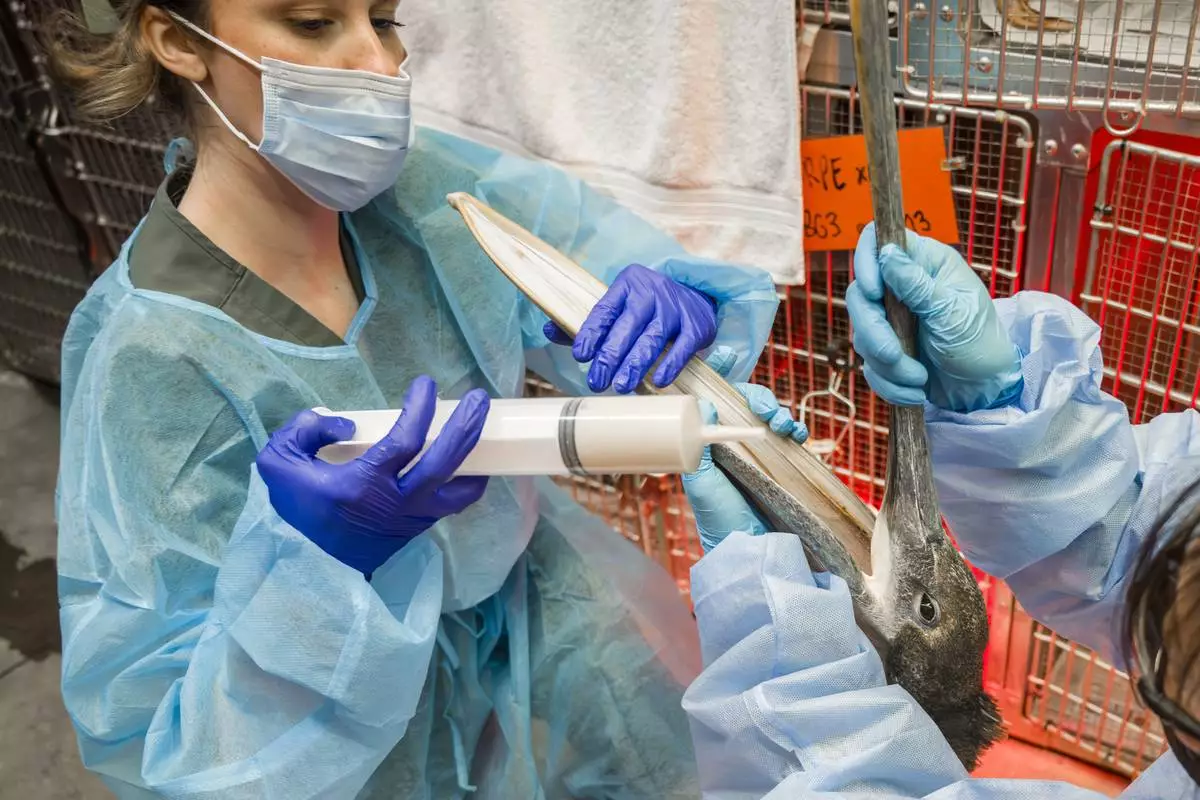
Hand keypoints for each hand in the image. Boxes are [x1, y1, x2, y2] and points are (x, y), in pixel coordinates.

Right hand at [256, 376, 490, 576]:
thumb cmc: (298, 509)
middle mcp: (397, 502)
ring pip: (460, 489)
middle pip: (444, 462)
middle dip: (466, 427)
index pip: (405, 441)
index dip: (420, 409)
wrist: (309, 565)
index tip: (426, 385)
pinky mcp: (419, 527)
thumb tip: (347, 424)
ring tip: (485, 430)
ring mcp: (413, 517)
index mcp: (364, 484)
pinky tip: (472, 463)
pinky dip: (468, 482)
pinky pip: (453, 504)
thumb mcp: (280, 463)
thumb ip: (306, 430)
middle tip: (478, 399)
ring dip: (476, 457)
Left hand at [544, 264, 717, 393]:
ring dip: (635, 366)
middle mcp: (651, 294)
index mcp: (627, 286)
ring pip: (652, 340)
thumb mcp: (619, 305)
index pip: (605, 310)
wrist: (695, 292)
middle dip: (610, 357)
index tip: (580, 355)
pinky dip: (670, 366)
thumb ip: (587, 322)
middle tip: (597, 381)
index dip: (591, 333)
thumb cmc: (646, 306)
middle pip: (627, 328)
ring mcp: (674, 310)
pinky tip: (657, 382)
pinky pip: (681, 348)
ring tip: (621, 386)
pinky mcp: (696, 326)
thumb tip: (550, 330)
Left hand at [683, 353, 807, 552]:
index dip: (720, 374)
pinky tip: (795, 433)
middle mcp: (734, 442)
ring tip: (780, 423)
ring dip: (777, 409)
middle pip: (746, 401)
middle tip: (763, 408)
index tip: (725, 355)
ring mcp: (758, 451)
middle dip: (757, 396)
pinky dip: (794, 426)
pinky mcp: (781, 462)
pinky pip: (789, 433)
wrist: (752, 550)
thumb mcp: (701, 483)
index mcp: (710, 443)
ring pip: (769, 413)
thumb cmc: (720, 520)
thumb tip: (705, 404)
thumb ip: (698, 449)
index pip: (715, 399)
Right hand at [845, 223, 1022, 412]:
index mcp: (924, 263)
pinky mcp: (886, 349)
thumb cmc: (980, 340)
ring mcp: (891, 319)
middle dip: (875, 333)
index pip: (879, 243)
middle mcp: (902, 286)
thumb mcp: (952, 311)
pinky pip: (868, 364)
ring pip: (862, 334)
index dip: (866, 262)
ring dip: (887, 364)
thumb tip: (887, 253)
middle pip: (860, 297)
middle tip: (893, 356)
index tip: (872, 292)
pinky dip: (888, 382)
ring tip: (919, 378)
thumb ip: (917, 285)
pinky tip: (914, 392)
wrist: (986, 387)